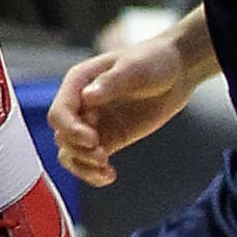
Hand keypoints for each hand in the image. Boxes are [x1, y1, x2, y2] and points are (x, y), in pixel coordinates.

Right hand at [50, 27, 198, 185]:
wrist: (176, 74)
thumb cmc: (153, 61)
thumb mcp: (134, 68)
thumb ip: (111, 82)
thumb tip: (87, 97)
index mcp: (79, 82)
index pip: (59, 112)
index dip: (70, 129)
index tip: (92, 139)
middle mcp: (81, 104)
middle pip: (62, 136)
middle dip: (79, 150)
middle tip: (103, 155)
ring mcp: (93, 123)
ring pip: (71, 153)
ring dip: (83, 166)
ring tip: (106, 169)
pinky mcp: (108, 139)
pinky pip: (90, 161)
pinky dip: (94, 173)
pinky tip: (109, 175)